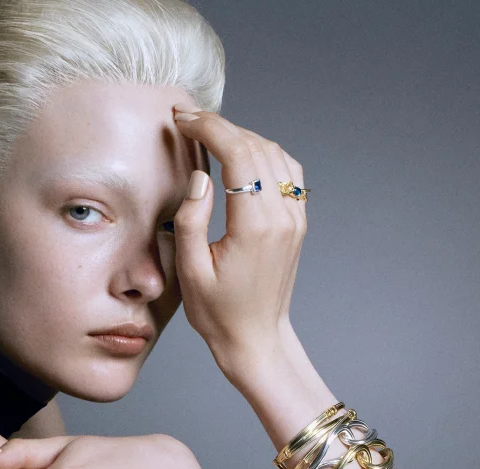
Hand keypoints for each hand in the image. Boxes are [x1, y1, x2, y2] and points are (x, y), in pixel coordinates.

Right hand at [171, 102, 306, 369]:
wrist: (255, 338)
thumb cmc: (219, 312)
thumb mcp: (190, 272)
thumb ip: (191, 219)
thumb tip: (200, 175)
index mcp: (255, 227)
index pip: (238, 154)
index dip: (209, 128)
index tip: (182, 119)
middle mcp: (282, 217)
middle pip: (256, 147)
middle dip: (221, 126)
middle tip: (188, 120)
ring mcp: (295, 219)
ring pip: (275, 154)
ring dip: (242, 137)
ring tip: (209, 134)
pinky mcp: (297, 224)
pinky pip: (288, 172)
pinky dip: (264, 153)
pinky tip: (242, 155)